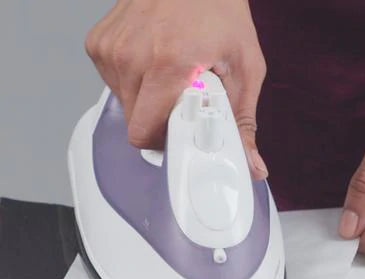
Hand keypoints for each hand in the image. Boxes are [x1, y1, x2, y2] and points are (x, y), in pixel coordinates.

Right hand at [85, 0, 267, 177]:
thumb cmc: (220, 10)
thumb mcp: (245, 68)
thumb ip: (243, 122)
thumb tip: (251, 165)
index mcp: (167, 64)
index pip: (144, 134)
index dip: (166, 142)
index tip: (184, 132)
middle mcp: (131, 55)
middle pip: (135, 124)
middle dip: (160, 123)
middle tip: (183, 99)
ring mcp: (111, 48)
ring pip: (124, 106)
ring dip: (148, 102)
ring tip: (171, 75)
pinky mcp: (99, 43)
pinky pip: (113, 85)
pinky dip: (134, 83)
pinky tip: (153, 62)